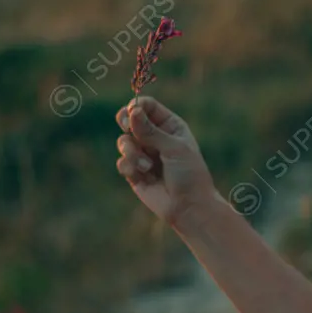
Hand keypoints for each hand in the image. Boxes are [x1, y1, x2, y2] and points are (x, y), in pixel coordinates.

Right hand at [115, 96, 217, 224]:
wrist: (188, 206)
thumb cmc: (189, 174)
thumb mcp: (174, 148)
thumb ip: (151, 131)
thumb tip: (132, 110)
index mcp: (170, 126)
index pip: (147, 106)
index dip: (137, 106)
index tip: (132, 113)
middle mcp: (155, 138)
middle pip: (129, 119)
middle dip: (125, 123)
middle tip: (127, 127)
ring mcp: (144, 154)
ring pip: (123, 141)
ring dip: (132, 152)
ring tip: (147, 166)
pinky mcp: (134, 172)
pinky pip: (122, 162)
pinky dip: (130, 167)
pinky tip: (144, 175)